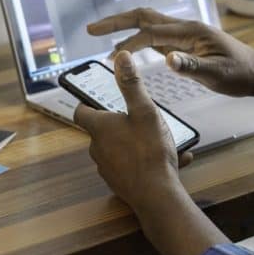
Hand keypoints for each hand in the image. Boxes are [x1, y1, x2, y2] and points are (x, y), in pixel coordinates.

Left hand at [74, 51, 191, 212]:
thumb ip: (132, 84)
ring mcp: (108, 168)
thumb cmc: (149, 151)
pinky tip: (172, 160)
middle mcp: (98, 148)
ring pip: (119, 148)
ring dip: (136, 142)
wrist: (157, 196)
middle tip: (139, 116)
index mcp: (100, 128)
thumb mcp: (144, 111)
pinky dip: (146, 160)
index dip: (86, 103)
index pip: (81, 112)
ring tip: (162, 140)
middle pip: (102, 130)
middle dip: (119, 122)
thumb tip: (122, 57)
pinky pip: (132, 166)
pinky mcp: (121, 183)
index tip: (95, 98)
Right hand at [88, 7, 253, 99]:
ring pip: (147, 24)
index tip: (107, 49)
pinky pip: (154, 36)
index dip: (127, 40)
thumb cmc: (241, 74)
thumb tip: (167, 60)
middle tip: (91, 29)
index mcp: (190, 32)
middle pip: (143, 17)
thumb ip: (193, 67)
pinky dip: (136, 38)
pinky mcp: (183, 44)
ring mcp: (183, 35)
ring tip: (100, 35)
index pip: (150, 32)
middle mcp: (184, 28)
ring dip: (123, 27)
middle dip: (116, 21)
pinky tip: (127, 47)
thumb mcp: (219, 75)